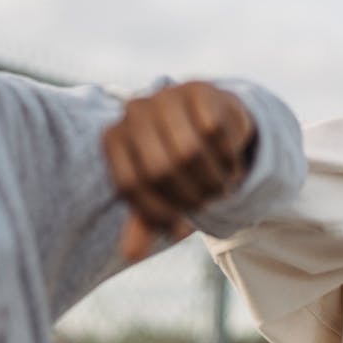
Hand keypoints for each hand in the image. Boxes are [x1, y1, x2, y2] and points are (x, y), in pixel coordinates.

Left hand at [103, 81, 256, 261]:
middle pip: (161, 169)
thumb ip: (143, 219)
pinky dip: (226, 156)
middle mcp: (133, 112)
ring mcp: (164, 96)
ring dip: (211, 178)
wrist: (207, 118)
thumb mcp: (157, 190)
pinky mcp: (197, 89)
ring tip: (220, 188)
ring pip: (189, 150)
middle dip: (189, 195)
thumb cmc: (175, 160)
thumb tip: (132, 254)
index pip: (130, 184)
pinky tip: (229, 162)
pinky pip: (214, 131)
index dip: (156, 212)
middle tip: (206, 205)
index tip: (178, 227)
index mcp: (113, 138)